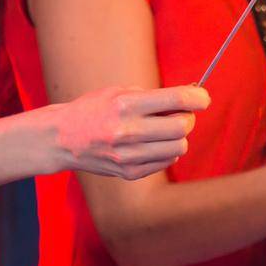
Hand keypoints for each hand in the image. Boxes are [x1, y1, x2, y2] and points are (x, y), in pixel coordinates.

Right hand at [52, 84, 209, 178]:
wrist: (62, 139)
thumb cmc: (94, 109)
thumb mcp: (119, 92)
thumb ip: (153, 96)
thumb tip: (190, 99)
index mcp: (126, 104)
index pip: (176, 100)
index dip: (198, 98)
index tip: (203, 98)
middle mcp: (128, 131)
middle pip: (182, 126)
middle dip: (187, 118)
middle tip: (180, 114)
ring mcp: (128, 155)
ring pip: (178, 147)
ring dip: (178, 137)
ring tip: (164, 130)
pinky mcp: (128, 173)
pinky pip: (166, 162)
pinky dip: (167, 152)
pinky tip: (153, 144)